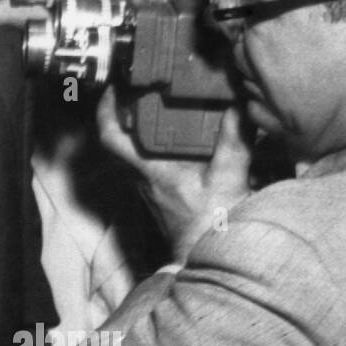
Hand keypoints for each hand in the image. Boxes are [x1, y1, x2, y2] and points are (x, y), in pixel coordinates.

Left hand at [97, 88, 252, 262]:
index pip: (111, 137)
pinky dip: (164, 143)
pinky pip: (155, 161)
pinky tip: (185, 134)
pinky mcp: (163, 194)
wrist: (208, 262)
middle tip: (145, 84)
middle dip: (131, 108)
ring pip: (140, 150)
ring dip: (149, 126)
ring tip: (166, 100)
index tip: (114, 87)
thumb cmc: (212, 229)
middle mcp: (144, 177)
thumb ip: (235, 143)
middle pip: (124, 138)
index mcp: (151, 171)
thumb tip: (239, 108)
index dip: (107, 109)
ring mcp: (152, 187)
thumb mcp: (229, 181)